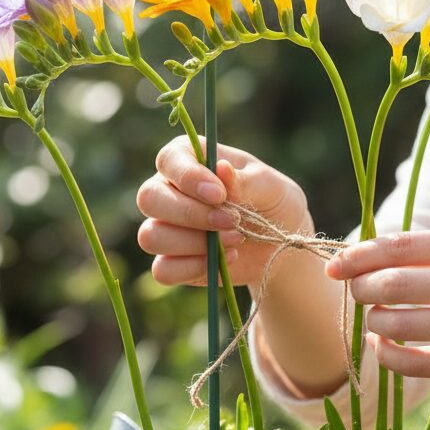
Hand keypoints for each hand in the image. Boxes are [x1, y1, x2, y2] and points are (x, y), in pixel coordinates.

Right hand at [136, 134, 310, 289]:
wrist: (280, 243)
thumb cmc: (272, 201)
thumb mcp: (269, 186)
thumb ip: (245, 180)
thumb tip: (221, 168)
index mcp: (188, 159)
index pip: (168, 160)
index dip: (187, 178)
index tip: (218, 194)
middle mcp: (168, 191)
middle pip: (149, 199)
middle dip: (191, 214)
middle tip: (232, 221)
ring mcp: (165, 228)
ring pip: (151, 236)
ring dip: (195, 243)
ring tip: (236, 239)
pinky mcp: (172, 262)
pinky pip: (163, 270)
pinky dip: (194, 268)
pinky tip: (226, 260)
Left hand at [325, 227, 429, 383]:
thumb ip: (426, 250)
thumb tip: (357, 257)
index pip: (399, 247)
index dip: (357, 256)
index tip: (335, 266)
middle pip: (392, 285)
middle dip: (362, 289)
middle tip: (359, 292)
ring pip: (396, 325)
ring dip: (373, 321)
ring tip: (377, 316)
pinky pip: (411, 364)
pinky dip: (386, 353)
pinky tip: (385, 343)